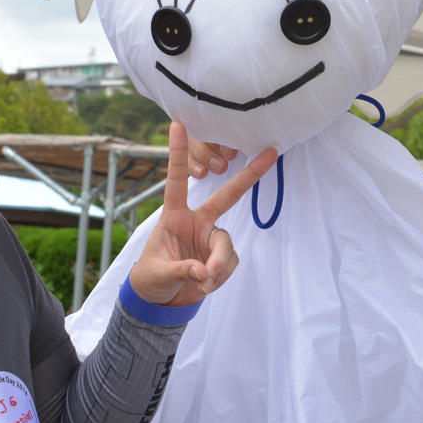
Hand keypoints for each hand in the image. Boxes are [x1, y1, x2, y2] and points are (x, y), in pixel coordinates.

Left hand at [129, 121, 278, 306]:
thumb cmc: (152, 276)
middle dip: (249, 175)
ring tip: (204, 282)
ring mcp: (212, 238)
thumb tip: (204, 272)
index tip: (177, 123)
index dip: (177, 153)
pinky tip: (206, 285)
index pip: (177, 180)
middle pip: (227, 196)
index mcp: (174, 215)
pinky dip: (220, 277)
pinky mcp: (222, 256)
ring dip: (219, 265)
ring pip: (226, 245)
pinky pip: (230, 262)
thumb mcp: (158, 272)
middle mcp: (197, 221)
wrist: (162, 299)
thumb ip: (181, 269)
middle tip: (270, 153)